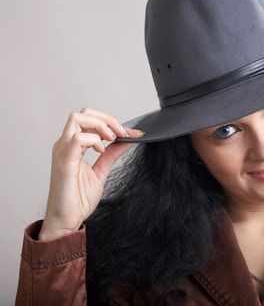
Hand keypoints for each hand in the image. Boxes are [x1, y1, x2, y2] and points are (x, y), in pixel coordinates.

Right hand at [38, 107, 143, 240]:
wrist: (66, 221)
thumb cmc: (78, 199)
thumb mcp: (102, 170)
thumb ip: (112, 153)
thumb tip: (128, 139)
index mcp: (72, 146)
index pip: (88, 119)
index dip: (110, 121)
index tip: (128, 133)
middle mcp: (65, 145)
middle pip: (83, 113)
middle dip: (107, 119)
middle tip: (121, 133)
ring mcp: (63, 151)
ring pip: (77, 118)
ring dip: (101, 125)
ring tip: (112, 139)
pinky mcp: (64, 162)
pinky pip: (78, 139)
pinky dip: (94, 140)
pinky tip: (101, 151)